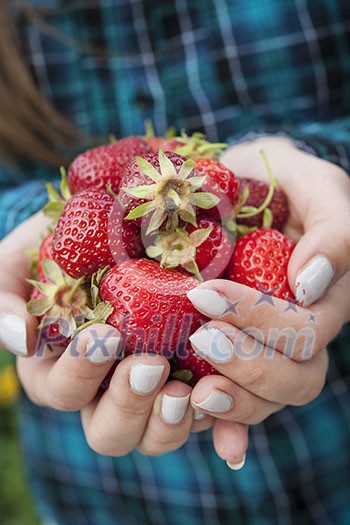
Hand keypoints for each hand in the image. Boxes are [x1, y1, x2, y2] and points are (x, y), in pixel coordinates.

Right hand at [0, 213, 212, 456]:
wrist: (115, 226)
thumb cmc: (58, 248)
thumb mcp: (20, 262)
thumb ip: (7, 299)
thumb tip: (19, 341)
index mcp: (59, 370)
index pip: (61, 392)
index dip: (80, 374)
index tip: (105, 336)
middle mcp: (104, 391)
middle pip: (108, 431)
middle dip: (128, 405)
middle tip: (150, 365)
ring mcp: (149, 390)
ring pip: (154, 436)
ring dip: (168, 423)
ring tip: (183, 390)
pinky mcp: (190, 381)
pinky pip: (205, 417)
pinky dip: (217, 422)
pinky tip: (225, 407)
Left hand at [186, 137, 349, 461]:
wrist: (236, 190)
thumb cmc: (278, 183)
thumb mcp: (314, 185)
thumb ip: (333, 228)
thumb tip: (312, 283)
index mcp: (324, 297)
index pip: (307, 329)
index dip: (261, 322)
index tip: (206, 295)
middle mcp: (301, 332)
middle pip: (295, 377)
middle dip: (248, 365)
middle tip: (200, 337)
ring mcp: (268, 349)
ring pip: (268, 400)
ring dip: (233, 399)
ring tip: (189, 389)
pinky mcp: (233, 356)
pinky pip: (235, 401)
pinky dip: (222, 422)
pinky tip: (196, 417)